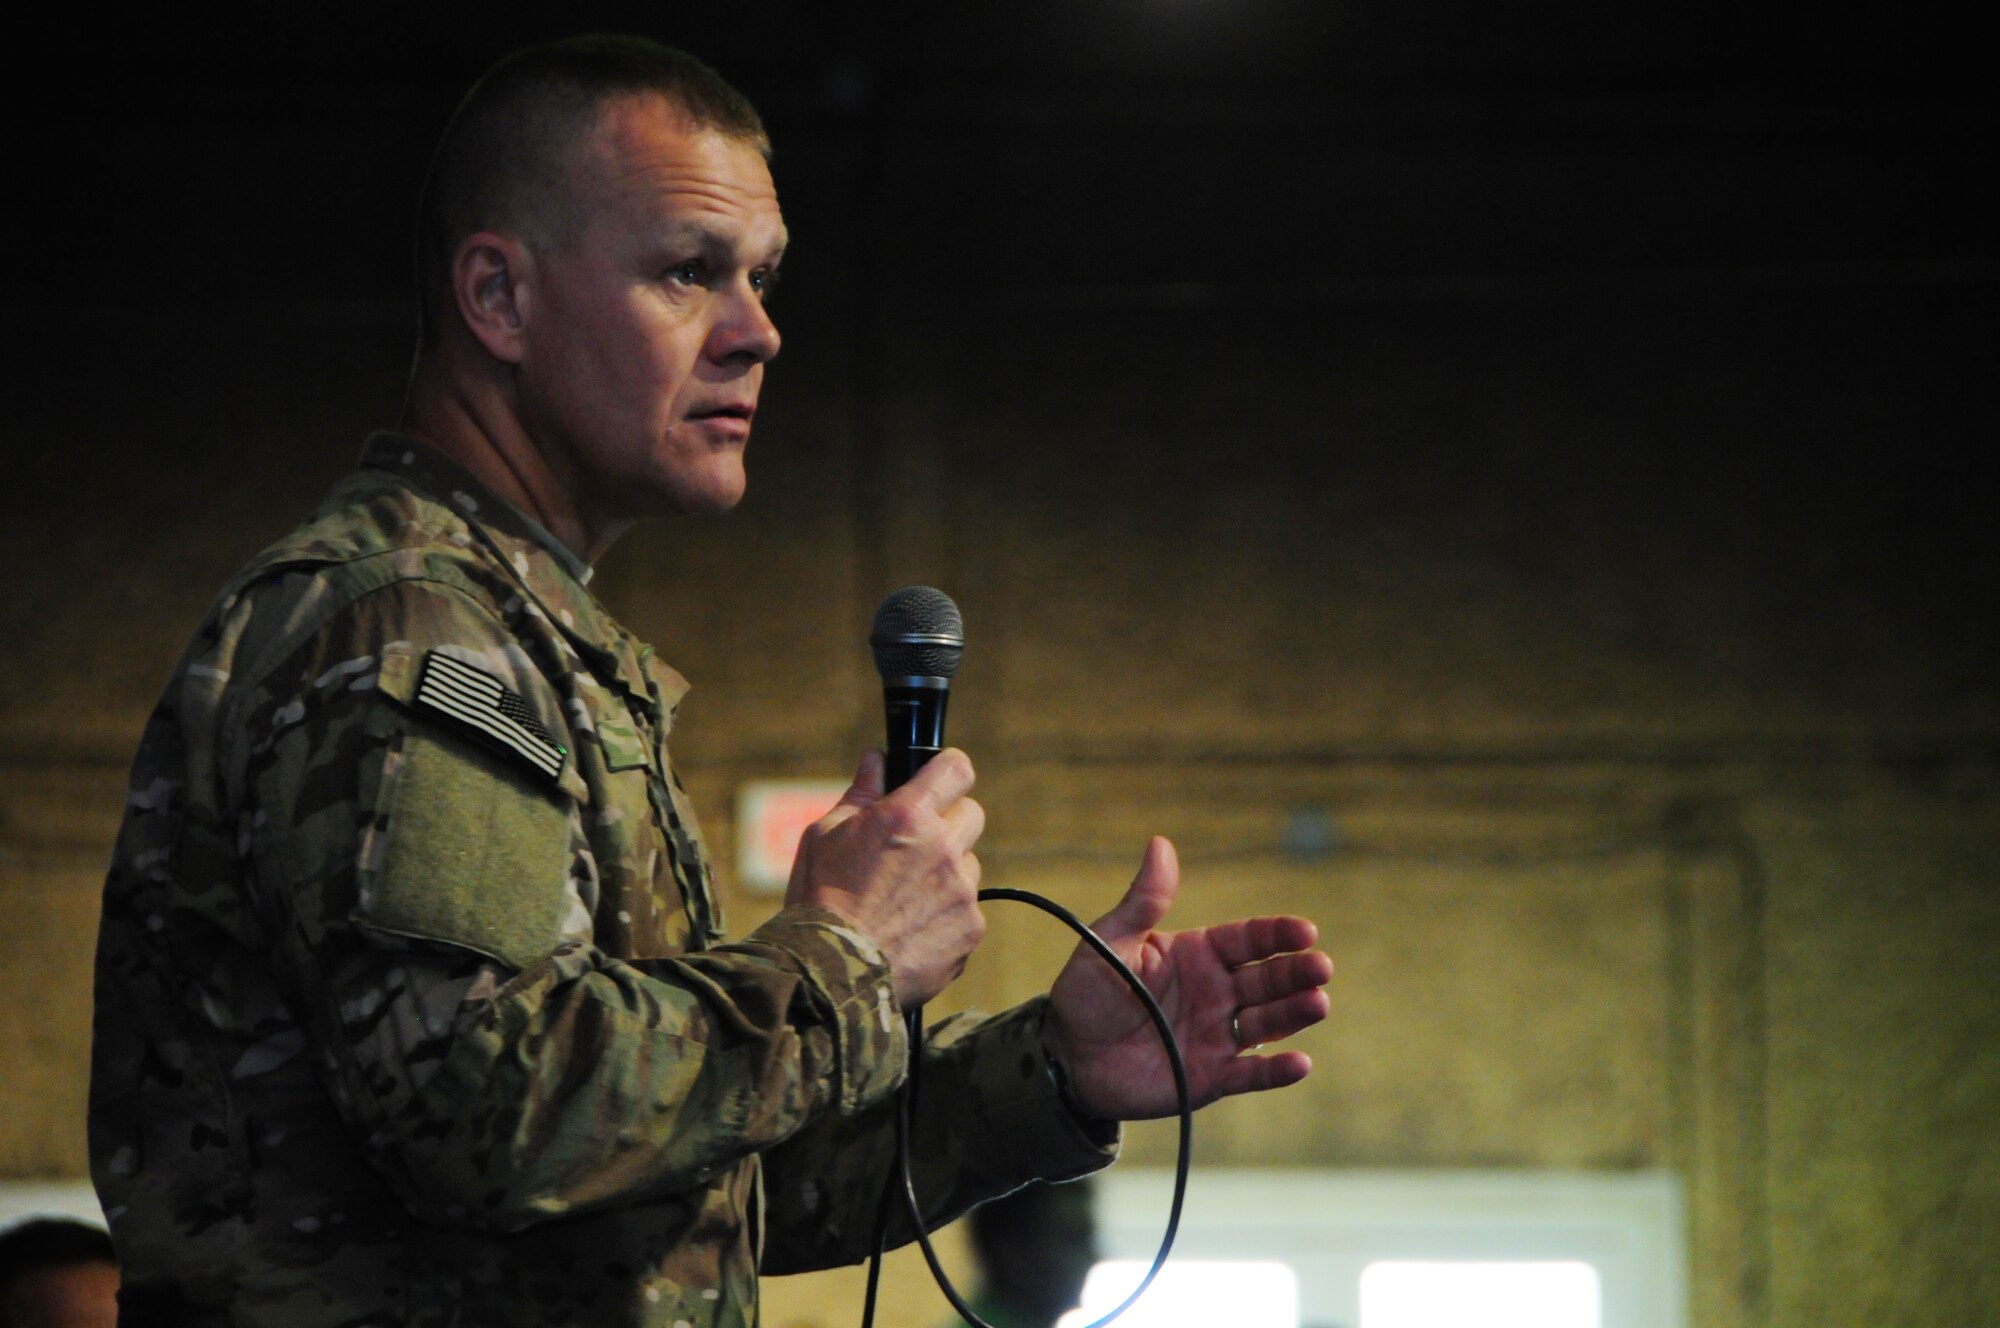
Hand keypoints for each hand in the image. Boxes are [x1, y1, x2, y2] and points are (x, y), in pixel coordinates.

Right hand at [786, 748, 985, 1008]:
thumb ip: (860, 794)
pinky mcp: (970, 929)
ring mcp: (962, 891)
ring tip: (904, 900)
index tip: (940, 780)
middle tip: (916, 846)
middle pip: (971, 814)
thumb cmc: (819, 901)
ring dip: (947, 873)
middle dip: (948, 824)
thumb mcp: (825, 836)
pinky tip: (912, 930)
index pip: (956, 769)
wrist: (829, 974)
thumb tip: (876, 760)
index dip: (948, 771)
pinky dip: (947, 916)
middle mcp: (943, 848)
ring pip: (968, 865)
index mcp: (907, 816)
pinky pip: (967, 910)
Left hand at [1044, 837, 1331, 1120]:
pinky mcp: (1211, 1077)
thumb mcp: (1111, 942)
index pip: (1248, 940)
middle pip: (1268, 979)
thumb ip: (1143, 901)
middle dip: (1297, 972)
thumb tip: (1160, 843)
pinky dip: (1276, 1072)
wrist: (1067, 1058)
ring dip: (1295, 1014)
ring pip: (1268, 1023)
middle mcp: (1218, 992)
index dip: (1278, 934)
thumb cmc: (1088, 993)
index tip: (1305, 931)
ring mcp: (1218, 1034)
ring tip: (1318, 1003)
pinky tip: (1299, 1062)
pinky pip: (1250, 1074)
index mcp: (1199, 955)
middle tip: (1321, 967)